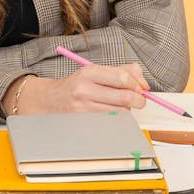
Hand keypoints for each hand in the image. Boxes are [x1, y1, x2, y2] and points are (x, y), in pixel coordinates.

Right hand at [15, 63, 150, 113]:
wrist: (50, 100)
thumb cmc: (77, 85)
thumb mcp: (95, 71)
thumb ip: (122, 71)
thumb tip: (143, 83)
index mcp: (90, 72)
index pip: (122, 77)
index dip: (138, 84)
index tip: (143, 88)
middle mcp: (85, 89)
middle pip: (125, 96)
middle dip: (139, 100)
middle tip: (141, 100)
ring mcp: (83, 107)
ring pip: (120, 111)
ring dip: (127, 110)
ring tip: (121, 105)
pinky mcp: (83, 122)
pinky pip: (111, 121)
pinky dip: (117, 118)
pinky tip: (112, 113)